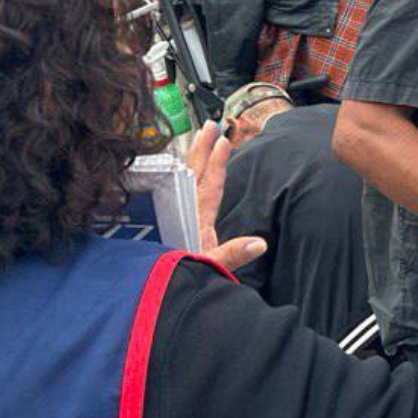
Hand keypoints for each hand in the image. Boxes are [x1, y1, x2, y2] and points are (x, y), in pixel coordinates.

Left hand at [184, 121, 267, 271]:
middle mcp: (186, 215)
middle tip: (209, 125)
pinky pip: (177, 192)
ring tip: (198, 138)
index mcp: (198, 221)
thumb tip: (259, 243)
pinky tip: (184, 169)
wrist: (159, 292)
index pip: (210, 185)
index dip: (217, 163)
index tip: (223, 141)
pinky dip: (182, 176)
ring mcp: (177, 217)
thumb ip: (233, 255)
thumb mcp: (212, 268)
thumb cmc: (185, 278)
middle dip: (203, 148)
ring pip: (184, 180)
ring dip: (192, 157)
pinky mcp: (171, 224)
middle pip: (195, 174)